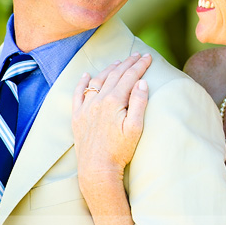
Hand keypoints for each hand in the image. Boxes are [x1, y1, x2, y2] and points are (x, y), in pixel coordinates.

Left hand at [72, 52, 151, 185]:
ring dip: (109, 69)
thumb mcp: (136, 128)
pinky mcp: (77, 117)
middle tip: (137, 55)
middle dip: (128, 63)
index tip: (148, 57)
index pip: (130, 77)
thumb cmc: (120, 151)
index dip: (140, 66)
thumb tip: (142, 82)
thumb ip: (139, 103)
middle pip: (115, 75)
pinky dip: (82, 82)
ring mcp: (86, 108)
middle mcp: (98, 100)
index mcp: (114, 101)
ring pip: (98, 81)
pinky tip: (86, 74)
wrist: (97, 169)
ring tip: (118, 62)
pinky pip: (78, 94)